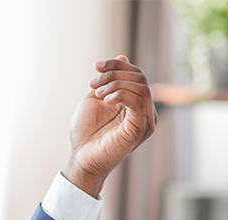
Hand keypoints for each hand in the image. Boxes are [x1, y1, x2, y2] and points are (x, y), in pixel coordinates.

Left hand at [63, 56, 156, 197]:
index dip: (117, 65)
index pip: (135, 74)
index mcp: (136, 103)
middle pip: (140, 77)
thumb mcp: (96, 97)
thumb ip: (110, 79)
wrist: (81, 157)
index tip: (96, 66)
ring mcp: (146, 120)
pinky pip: (138, 102)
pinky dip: (121, 95)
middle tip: (92, 84)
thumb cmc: (86, 132)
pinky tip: (106, 101)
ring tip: (97, 93)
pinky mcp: (141, 129)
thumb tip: (122, 55)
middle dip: (114, 74)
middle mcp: (145, 111)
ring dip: (115, 84)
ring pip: (141, 87)